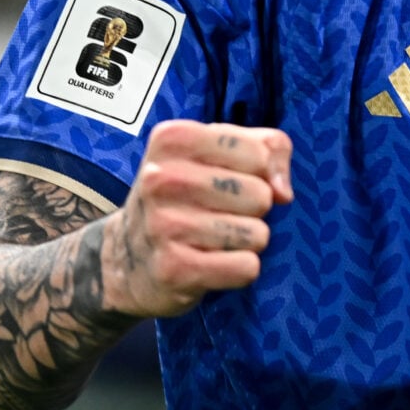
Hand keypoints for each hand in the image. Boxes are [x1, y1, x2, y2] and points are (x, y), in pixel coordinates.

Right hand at [101, 119, 294, 318]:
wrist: (125, 258)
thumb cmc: (186, 196)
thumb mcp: (220, 154)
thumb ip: (269, 148)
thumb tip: (283, 192)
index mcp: (173, 139)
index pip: (260, 152)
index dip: (259, 172)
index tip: (230, 180)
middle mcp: (161, 178)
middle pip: (260, 195)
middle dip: (252, 210)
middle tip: (218, 214)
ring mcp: (163, 225)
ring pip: (257, 234)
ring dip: (246, 242)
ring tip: (213, 239)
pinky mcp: (173, 269)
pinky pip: (246, 268)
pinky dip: (240, 270)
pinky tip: (212, 264)